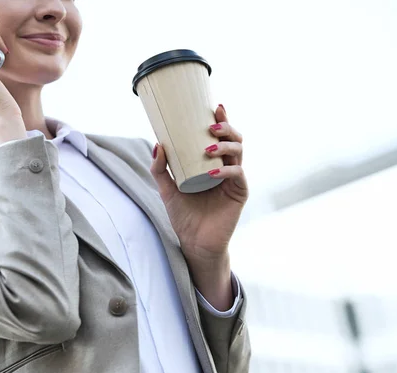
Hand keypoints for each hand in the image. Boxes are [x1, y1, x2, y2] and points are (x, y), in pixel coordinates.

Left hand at [150, 105, 247, 269]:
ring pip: (239, 153)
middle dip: (226, 127)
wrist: (194, 243)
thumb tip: (157, 143)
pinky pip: (237, 175)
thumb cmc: (184, 215)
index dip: (222, 119)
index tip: (215, 106)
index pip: (220, 136)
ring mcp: (234, 180)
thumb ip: (160, 169)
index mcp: (213, 162)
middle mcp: (227, 167)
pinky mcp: (239, 193)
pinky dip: (226, 170)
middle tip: (211, 125)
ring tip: (209, 147)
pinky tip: (213, 172)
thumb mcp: (167, 189)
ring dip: (225, 146)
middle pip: (234, 139)